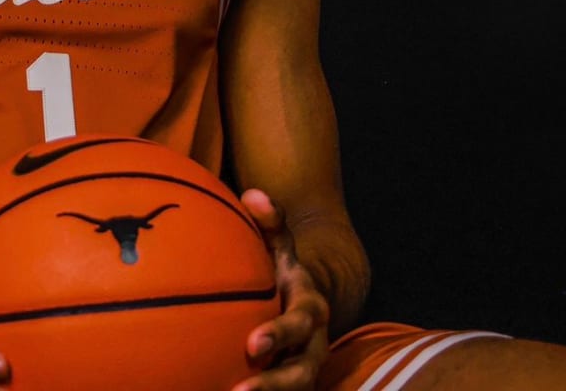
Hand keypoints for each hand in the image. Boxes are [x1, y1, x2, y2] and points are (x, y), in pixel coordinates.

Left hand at [231, 189, 330, 390]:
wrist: (308, 298)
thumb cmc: (283, 267)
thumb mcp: (282, 242)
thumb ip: (271, 220)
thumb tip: (253, 194)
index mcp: (311, 310)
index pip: (299, 325)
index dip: (280, 335)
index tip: (252, 344)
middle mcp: (312, 346)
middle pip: (300, 374)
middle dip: (273, 385)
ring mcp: (303, 368)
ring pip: (292, 390)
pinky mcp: (290, 383)